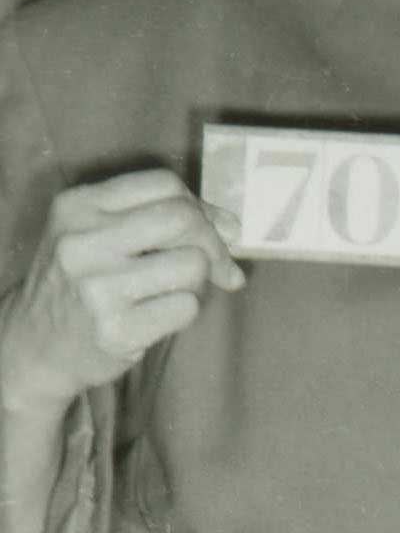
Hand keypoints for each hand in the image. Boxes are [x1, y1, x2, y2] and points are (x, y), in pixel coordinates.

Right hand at [0, 170, 243, 418]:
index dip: (201, 205)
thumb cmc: (78, 284)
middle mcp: (82, 242)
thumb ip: (158, 218)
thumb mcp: (96, 234)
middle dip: (212, 241)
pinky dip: (185, 311)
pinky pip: (187, 307)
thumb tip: (233, 226)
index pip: (164, 184)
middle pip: (182, 218)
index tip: (217, 228)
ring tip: (172, 291)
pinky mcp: (115, 330)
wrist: (32, 348)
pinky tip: (158, 317)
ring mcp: (96, 288)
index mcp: (78, 206)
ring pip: (192, 263)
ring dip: (198, 281)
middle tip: (217, 265)